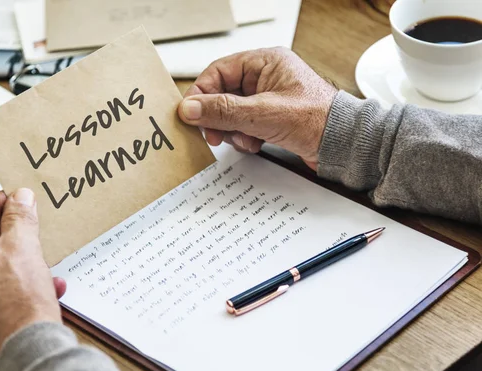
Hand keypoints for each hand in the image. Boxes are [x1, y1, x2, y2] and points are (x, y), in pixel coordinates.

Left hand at [0, 189, 65, 369]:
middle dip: (10, 234)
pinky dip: (15, 284)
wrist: (27, 350)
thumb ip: (19, 217)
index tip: (15, 198)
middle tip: (29, 223)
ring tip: (42, 257)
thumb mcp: (23, 246)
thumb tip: (20, 198)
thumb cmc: (18, 302)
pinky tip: (44, 285)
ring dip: (18, 260)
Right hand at [177, 47, 337, 169]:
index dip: (202, 93)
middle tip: (214, 134)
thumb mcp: (262, 114)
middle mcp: (265, 77)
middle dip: (218, 117)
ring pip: (231, 113)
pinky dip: (244, 137)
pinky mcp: (270, 118)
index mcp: (264, 62)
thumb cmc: (316, 119)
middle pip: (222, 94)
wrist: (343, 145)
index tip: (191, 114)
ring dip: (232, 130)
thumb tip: (190, 108)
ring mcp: (267, 99)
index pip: (219, 72)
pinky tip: (255, 144)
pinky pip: (243, 125)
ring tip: (246, 139)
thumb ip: (223, 110)